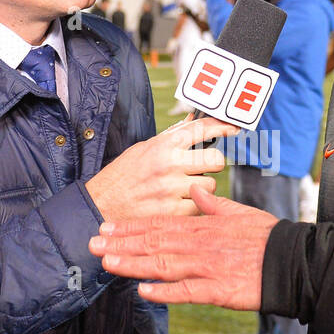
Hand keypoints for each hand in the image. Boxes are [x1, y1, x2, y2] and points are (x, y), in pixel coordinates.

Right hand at [85, 116, 237, 221]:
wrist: (100, 204)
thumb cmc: (123, 176)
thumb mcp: (144, 148)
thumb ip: (172, 137)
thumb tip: (194, 121)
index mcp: (162, 145)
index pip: (200, 129)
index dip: (221, 126)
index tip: (233, 127)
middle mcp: (169, 164)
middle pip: (215, 160)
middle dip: (212, 164)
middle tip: (201, 168)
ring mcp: (171, 189)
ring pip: (210, 185)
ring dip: (202, 188)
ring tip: (182, 189)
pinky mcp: (172, 212)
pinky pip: (199, 207)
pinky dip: (193, 207)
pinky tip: (177, 204)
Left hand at [88, 185, 276, 308]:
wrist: (293, 262)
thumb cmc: (268, 238)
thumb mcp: (241, 213)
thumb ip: (215, 204)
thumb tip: (198, 190)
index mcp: (204, 225)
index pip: (160, 223)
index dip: (131, 226)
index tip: (107, 227)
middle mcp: (200, 244)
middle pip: (154, 242)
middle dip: (121, 243)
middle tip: (92, 244)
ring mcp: (207, 267)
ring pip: (163, 264)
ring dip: (133, 264)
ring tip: (107, 263)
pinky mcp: (218, 290)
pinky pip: (186, 291)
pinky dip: (164, 292)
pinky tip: (143, 291)